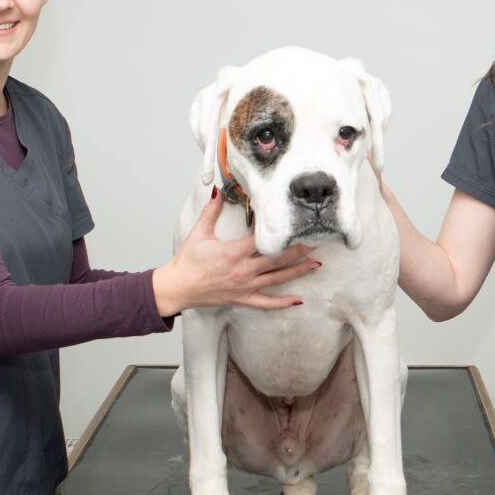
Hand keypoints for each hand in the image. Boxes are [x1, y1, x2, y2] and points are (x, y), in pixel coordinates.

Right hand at [152, 188, 318, 315]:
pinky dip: (283, 303)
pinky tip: (298, 300)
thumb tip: (216, 191)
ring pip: (277, 279)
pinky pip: (266, 303)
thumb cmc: (187, 262)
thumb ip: (210, 211)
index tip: (297, 226)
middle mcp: (243, 270)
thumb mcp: (199, 233)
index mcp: (234, 252)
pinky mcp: (242, 299)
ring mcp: (244, 286)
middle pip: (277, 259)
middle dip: (298, 250)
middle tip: (316, 241)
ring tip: (316, 264)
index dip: (281, 234)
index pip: (263, 241)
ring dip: (298, 271)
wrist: (178, 288)